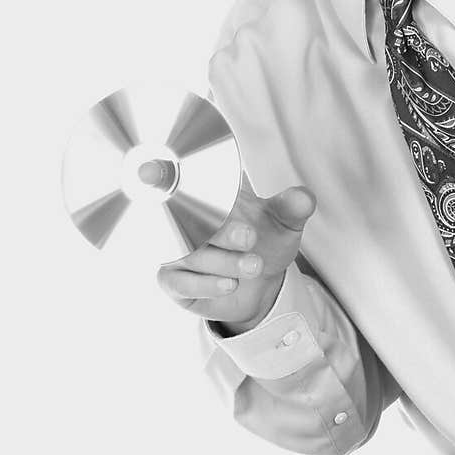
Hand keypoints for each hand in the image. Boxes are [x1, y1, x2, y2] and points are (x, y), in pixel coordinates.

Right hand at [156, 171, 316, 330]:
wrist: (264, 284)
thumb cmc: (267, 241)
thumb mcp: (284, 222)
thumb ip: (291, 207)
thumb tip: (303, 197)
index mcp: (206, 195)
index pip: (176, 178)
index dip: (158, 172)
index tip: (150, 170)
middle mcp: (183, 221)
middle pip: (185, 221)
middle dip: (221, 230)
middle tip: (250, 237)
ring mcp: (176, 250)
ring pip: (190, 255)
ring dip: (225, 262)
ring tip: (254, 266)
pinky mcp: (174, 281)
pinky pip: (182, 283)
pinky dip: (208, 285)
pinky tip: (230, 284)